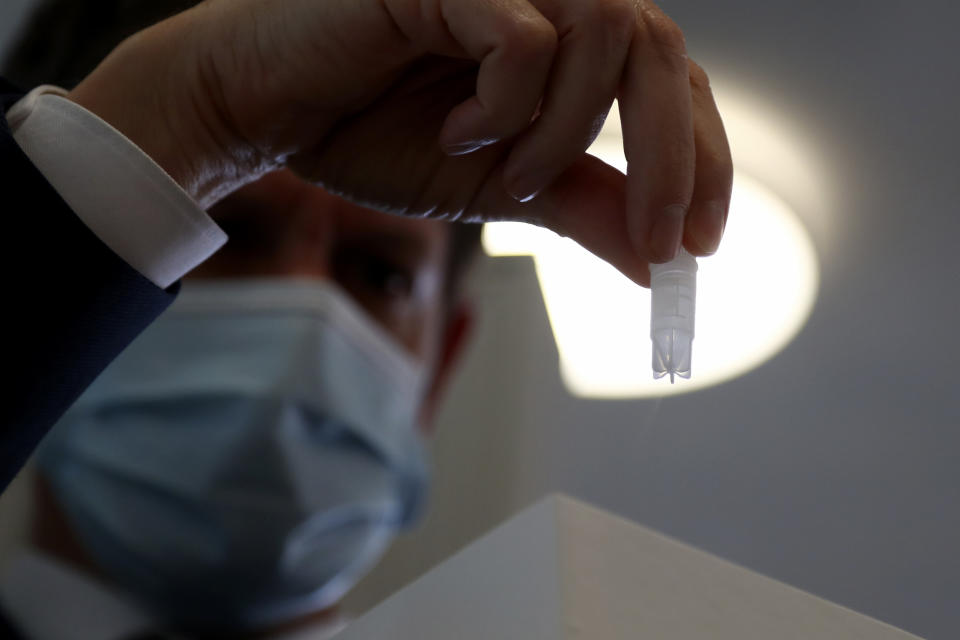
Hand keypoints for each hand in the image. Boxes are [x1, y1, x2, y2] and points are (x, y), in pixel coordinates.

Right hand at [68, 0, 731, 285]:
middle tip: (655, 240)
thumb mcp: (499, 189)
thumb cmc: (376, 133)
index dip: (702, 160)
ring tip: (506, 173)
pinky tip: (458, 128)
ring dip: (565, 133)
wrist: (276, 112)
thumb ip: (580, 208)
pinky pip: (525, 37)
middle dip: (672, 159)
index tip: (697, 243)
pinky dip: (506, 105)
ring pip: (605, 37)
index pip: (674, 82)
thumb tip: (654, 262)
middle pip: (662, 52)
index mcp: (569, 43)